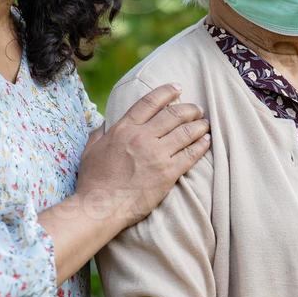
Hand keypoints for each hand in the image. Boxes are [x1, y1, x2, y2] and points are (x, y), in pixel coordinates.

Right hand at [75, 84, 209, 227]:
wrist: (100, 207)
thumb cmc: (93, 181)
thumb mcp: (90, 150)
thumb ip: (98, 133)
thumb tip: (103, 123)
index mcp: (123, 129)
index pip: (149, 102)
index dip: (166, 92)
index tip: (177, 88)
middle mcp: (142, 137)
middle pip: (173, 115)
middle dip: (189, 109)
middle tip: (197, 109)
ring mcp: (156, 154)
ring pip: (185, 132)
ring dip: (199, 125)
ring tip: (205, 123)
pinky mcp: (168, 173)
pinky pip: (191, 154)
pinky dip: (201, 145)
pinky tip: (207, 141)